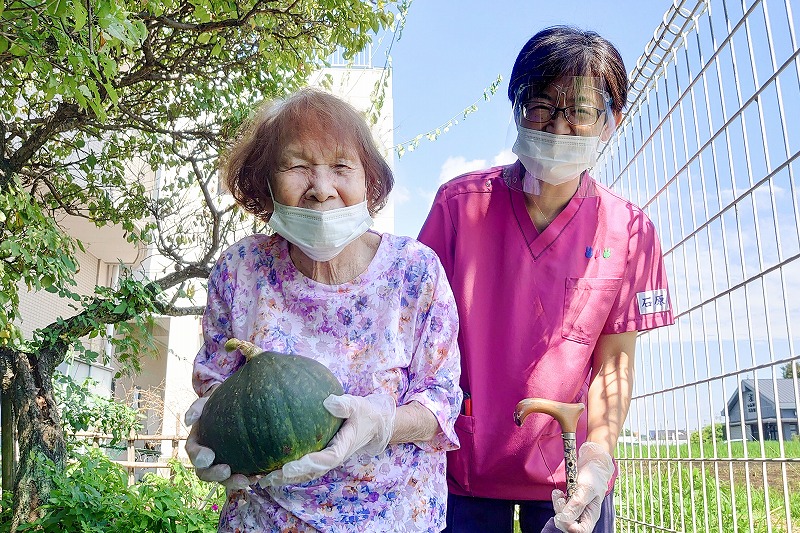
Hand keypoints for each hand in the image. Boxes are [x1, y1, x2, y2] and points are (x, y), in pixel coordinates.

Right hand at [185, 393, 257, 493]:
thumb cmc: (218, 402)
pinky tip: (260, 476)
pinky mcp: (239, 465)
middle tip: (227, 471)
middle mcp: (208, 457)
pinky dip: (250, 478)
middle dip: (215, 475)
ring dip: (234, 482)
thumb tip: (188, 419)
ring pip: (224, 479)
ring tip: (248, 480)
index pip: (194, 453)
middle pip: (206, 473)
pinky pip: (242, 475)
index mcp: (197, 443)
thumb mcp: (207, 402)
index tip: (209, 456)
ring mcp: (223, 462)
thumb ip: (197, 407)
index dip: (199, 457)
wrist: (236, 402)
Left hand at [260, 393, 395, 486]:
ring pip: (304, 474)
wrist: (372, 425)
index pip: (324, 460)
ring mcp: (326, 460)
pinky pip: (303, 467)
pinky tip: (267, 467)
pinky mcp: (321, 456)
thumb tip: (328, 401)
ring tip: (260, 479)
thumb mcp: (357, 405)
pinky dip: (287, 470)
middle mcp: (332, 458)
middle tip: (266, 478)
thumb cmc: (363, 414)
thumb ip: (344, 405)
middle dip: (288, 477)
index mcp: (342, 448)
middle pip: (309, 473)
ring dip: (284, 478)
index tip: (288, 467)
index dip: (307, 465)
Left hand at [552, 442, 613, 532]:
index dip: (569, 527)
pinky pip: (560, 506)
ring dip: (557, 505)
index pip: (581, 531)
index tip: (562, 515)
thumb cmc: (594, 475)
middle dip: (561, 513)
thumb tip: (566, 518)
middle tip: (561, 499)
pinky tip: (559, 492)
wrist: (592, 462)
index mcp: (592, 515)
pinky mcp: (570, 502)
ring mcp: (576, 508)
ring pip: (562, 516)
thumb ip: (577, 503)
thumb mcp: (587, 488)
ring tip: (559, 494)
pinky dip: (557, 500)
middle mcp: (584, 514)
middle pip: (569, 525)